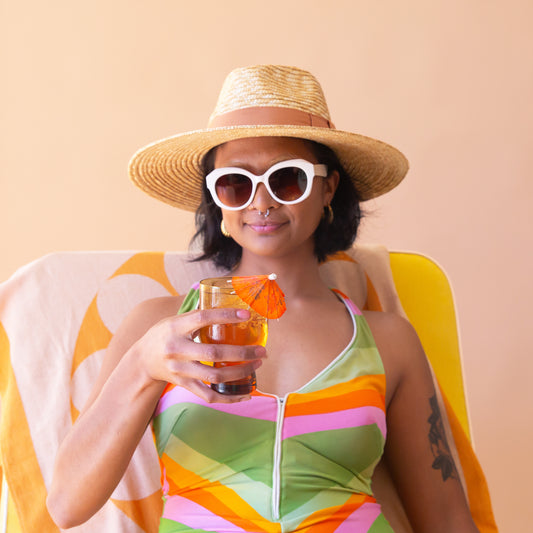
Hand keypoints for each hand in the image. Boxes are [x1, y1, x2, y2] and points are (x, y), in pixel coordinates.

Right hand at [130, 307, 265, 402]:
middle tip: (261, 350)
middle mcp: (177, 349)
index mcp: (176, 327)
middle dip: (242, 353)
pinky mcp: (183, 384)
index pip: (202, 318)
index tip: (246, 314)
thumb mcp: (175, 319)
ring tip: (257, 365)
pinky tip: (245, 393)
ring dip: (240, 372)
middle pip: (214, 353)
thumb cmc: (165, 334)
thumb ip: (198, 314)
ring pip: (214, 376)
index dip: (225, 315)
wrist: (142, 359)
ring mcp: (180, 370)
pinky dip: (228, 398)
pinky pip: (208, 395)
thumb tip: (227, 300)